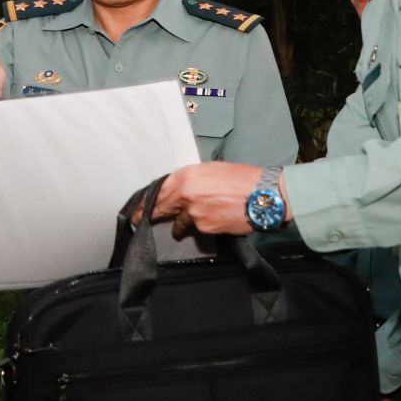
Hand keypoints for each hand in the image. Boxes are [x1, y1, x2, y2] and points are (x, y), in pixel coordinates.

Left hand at [153, 162, 274, 236]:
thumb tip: (180, 192)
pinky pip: (198, 229)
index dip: (145, 202)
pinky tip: (213, 222)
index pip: (158, 191)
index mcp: (186, 176)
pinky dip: (202, 228)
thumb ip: (191, 181)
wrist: (263, 195)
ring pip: (180, 222)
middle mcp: (186, 194)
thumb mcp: (212, 170)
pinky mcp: (205, 228)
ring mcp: (194, 213)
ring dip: (181, 224)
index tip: (137, 210)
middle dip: (153, 216)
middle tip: (141, 222)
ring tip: (187, 225)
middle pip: (162, 208)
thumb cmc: (242, 179)